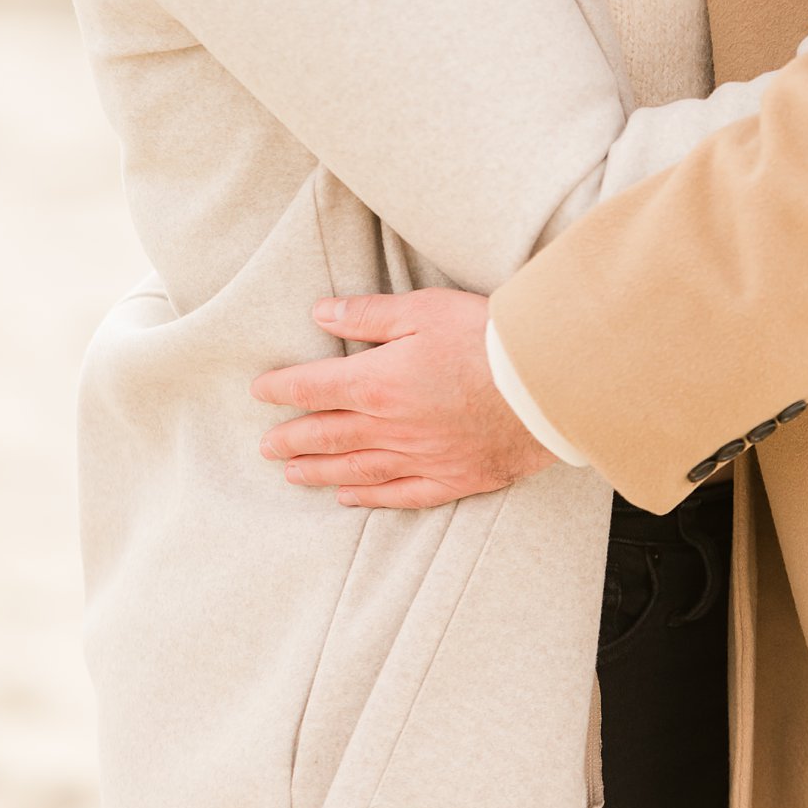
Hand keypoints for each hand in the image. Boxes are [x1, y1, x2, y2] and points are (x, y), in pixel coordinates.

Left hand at [252, 286, 557, 508]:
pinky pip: (400, 494)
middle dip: (293, 439)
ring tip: (293, 474)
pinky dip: (370, 497)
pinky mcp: (452, 477)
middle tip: (267, 447)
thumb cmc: (489, 338)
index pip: (315, 387)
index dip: (284, 389)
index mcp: (378, 381)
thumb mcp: (425, 310)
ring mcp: (420, 457)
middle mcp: (390, 427)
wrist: (546, 384)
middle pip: (328, 435)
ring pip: (356, 469)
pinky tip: (350, 498)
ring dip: (319, 471)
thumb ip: (370, 315)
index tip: (261, 391)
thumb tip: (322, 313)